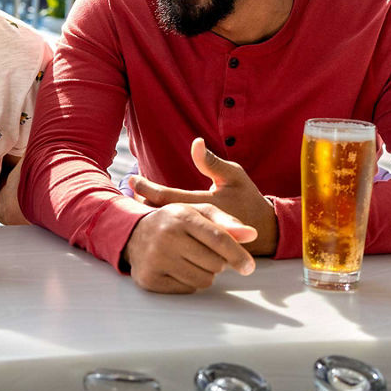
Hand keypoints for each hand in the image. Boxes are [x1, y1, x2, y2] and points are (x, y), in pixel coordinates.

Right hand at [123, 203, 255, 293]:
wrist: (134, 233)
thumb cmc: (175, 223)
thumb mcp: (199, 214)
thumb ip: (226, 222)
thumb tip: (252, 235)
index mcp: (182, 216)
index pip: (218, 238)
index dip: (237, 254)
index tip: (249, 267)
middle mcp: (167, 236)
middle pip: (214, 263)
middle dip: (217, 262)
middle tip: (204, 253)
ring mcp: (156, 259)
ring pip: (203, 280)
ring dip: (204, 273)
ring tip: (191, 260)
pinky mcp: (150, 279)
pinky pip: (187, 289)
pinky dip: (189, 282)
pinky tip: (178, 268)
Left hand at [129, 138, 278, 255]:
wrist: (265, 233)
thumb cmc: (249, 199)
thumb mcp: (235, 176)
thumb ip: (212, 163)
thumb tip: (195, 143)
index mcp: (204, 205)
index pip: (168, 197)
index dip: (147, 188)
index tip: (133, 179)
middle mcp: (197, 223)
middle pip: (161, 215)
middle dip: (141, 204)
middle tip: (125, 192)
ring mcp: (197, 237)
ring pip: (167, 227)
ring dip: (149, 216)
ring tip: (130, 204)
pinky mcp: (198, 247)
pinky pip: (176, 236)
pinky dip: (162, 227)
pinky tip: (150, 220)